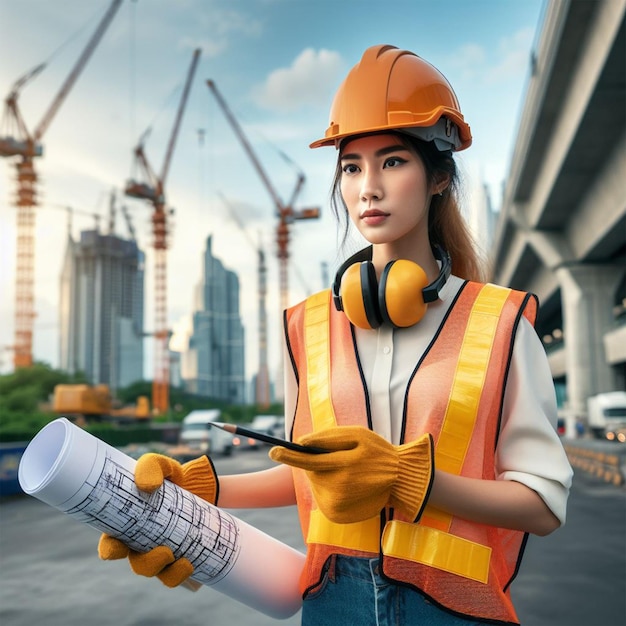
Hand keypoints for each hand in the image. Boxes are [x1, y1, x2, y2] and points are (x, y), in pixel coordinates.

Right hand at [98, 454, 218, 586]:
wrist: (199, 486)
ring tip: (183, 560)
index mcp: (128, 524)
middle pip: (137, 564)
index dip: (110, 550)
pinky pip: (174, 575)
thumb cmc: (170, 477)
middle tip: (165, 552)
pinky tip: (190, 565)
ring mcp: (160, 552)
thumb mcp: (160, 466)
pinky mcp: (179, 556)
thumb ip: (150, 468)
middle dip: (147, 564)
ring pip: (157, 572)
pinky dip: (180, 575)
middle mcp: (141, 543)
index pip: (111, 544)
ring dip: (168, 572)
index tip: (116, 549)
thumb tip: (148, 486)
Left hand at [269, 426, 433, 523]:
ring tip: (345, 470)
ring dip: (322, 475)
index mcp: (345, 466)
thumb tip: (302, 442)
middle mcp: (340, 489)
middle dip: (314, 462)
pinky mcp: (336, 515)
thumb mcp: (358, 435)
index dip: (289, 456)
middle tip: (335, 457)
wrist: (399, 480)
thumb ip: (329, 437)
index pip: (309, 460)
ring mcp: (338, 505)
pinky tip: (344, 483)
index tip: (272, 450)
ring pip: (314, 484)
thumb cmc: (377, 451)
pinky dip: (326, 487)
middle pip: (311, 472)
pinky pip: (320, 496)